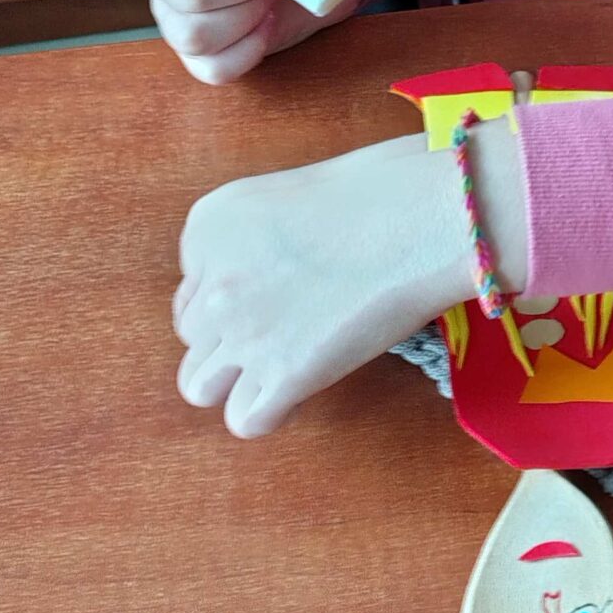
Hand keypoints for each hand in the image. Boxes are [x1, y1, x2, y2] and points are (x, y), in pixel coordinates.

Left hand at [171, 77, 535, 438]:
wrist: (420, 217)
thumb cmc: (378, 192)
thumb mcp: (284, 198)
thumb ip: (252, 242)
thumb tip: (259, 286)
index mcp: (208, 228)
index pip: (191, 287)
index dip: (236, 294)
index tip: (280, 286)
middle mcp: (213, 283)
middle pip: (193, 338)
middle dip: (232, 337)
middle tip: (287, 326)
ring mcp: (244, 332)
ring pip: (199, 387)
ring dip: (236, 381)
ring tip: (283, 365)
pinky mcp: (284, 374)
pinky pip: (245, 420)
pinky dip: (270, 411)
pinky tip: (303, 387)